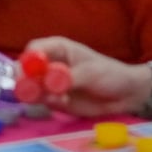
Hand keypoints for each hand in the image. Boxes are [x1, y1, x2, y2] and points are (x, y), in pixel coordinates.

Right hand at [25, 37, 151, 117]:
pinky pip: (42, 101)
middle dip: (25, 80)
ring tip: (56, 98)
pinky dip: (48, 103)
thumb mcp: (89, 73)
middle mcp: (49, 64)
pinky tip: (63, 102)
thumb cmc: (109, 74)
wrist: (126, 95)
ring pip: (30, 86)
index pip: (33, 50)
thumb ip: (68, 77)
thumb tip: (48, 81)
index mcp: (56, 48)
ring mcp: (50, 82)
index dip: (27, 61)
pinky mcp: (54, 99)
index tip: (26, 73)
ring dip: (37, 94)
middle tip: (30, 90)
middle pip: (25, 69)